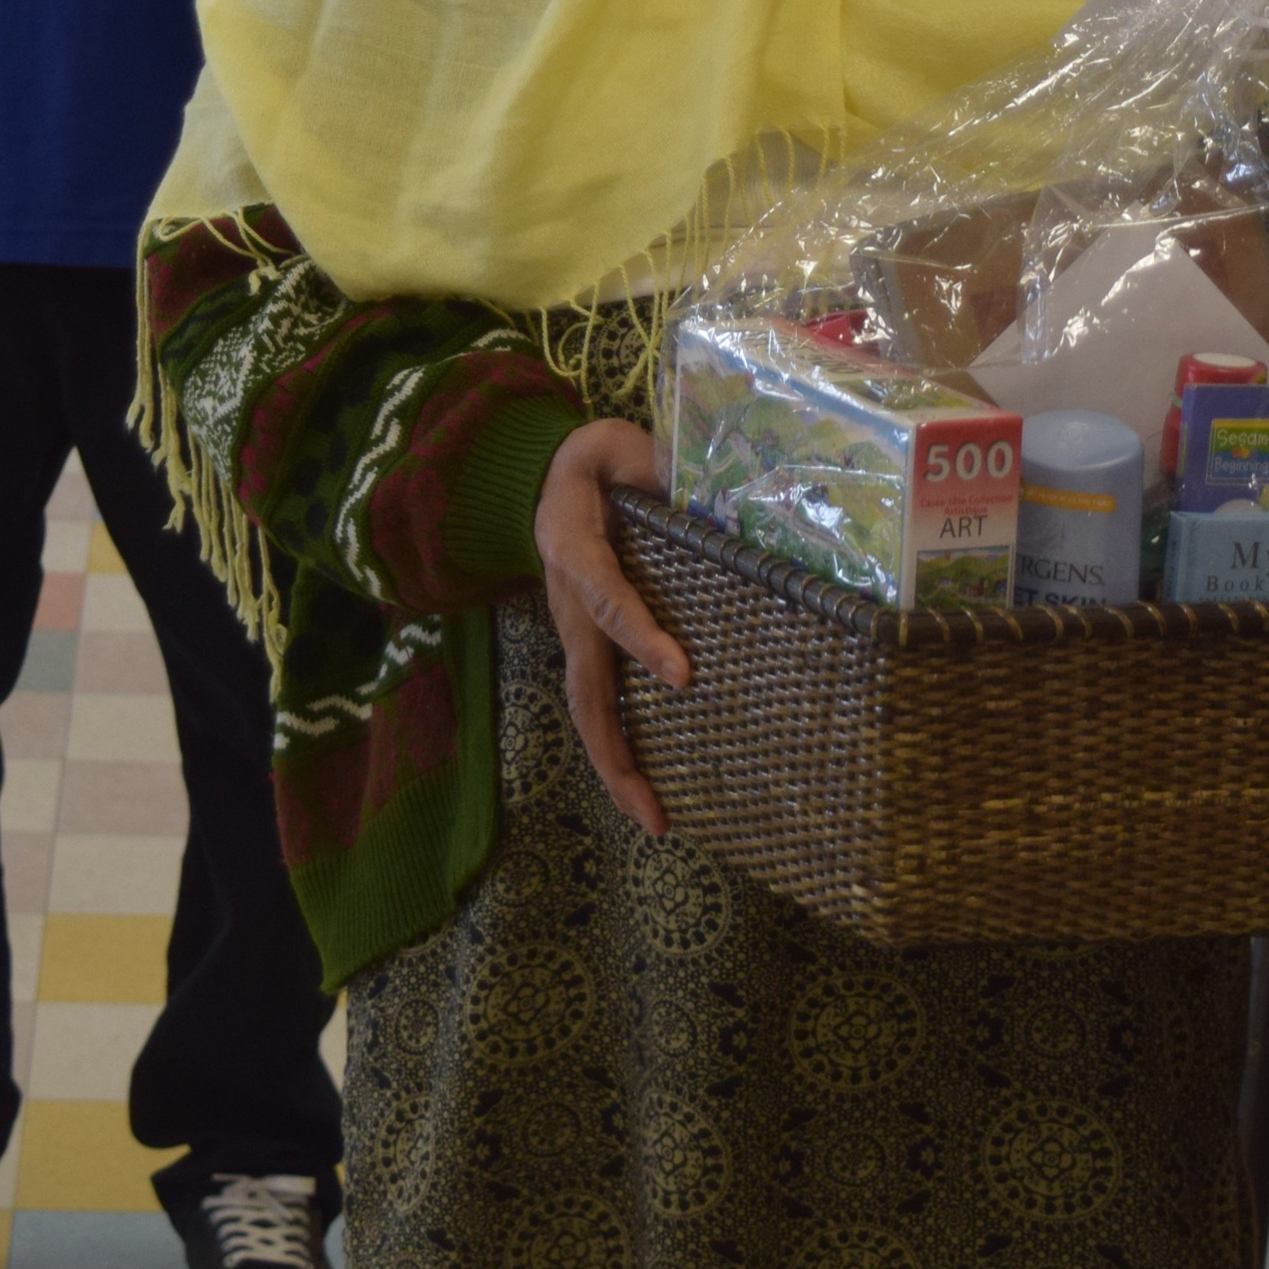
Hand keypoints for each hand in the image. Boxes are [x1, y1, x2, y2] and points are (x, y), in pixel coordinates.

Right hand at [534, 416, 686, 836]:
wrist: (548, 473)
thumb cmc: (602, 461)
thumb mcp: (625, 447)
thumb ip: (663, 471)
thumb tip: (721, 502)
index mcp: (575, 547)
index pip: (607, 597)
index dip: (640, 636)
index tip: (682, 676)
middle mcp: (568, 602)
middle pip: (586, 688)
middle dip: (618, 752)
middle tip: (657, 810)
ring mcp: (573, 631)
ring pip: (587, 710)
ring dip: (617, 769)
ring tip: (656, 821)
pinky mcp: (586, 645)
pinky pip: (598, 705)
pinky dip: (620, 753)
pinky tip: (653, 793)